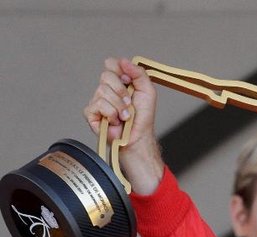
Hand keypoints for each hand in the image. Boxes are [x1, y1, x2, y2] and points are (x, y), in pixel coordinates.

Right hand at [83, 57, 162, 194]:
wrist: (138, 137)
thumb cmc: (143, 117)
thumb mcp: (148, 91)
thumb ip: (139, 73)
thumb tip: (125, 61)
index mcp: (118, 82)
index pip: (110, 64)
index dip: (119, 70)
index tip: (129, 81)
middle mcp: (106, 89)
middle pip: (106, 75)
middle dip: (122, 91)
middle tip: (129, 103)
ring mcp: (97, 101)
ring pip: (102, 91)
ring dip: (119, 106)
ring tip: (124, 116)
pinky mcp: (91, 113)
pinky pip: (97, 105)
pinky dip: (111, 114)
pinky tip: (115, 121)